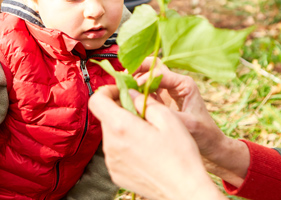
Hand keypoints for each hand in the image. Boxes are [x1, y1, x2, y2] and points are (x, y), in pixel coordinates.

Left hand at [89, 86, 224, 199]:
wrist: (184, 190)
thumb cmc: (180, 154)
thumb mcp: (168, 118)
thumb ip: (144, 101)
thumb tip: (131, 94)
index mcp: (121, 127)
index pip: (96, 101)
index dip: (107, 91)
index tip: (122, 92)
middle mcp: (111, 145)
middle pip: (106, 118)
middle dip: (121, 110)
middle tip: (143, 113)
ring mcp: (111, 162)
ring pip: (111, 135)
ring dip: (124, 129)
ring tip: (148, 134)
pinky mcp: (116, 174)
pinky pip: (116, 152)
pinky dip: (126, 146)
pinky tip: (146, 151)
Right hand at [134, 59, 249, 186]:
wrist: (211, 144)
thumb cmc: (204, 134)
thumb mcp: (187, 124)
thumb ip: (165, 114)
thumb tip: (141, 107)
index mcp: (184, 84)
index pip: (159, 73)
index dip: (144, 79)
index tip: (132, 90)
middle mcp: (176, 83)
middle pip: (153, 65)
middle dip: (137, 68)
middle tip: (122, 77)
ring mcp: (168, 90)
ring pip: (148, 74)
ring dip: (134, 78)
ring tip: (123, 87)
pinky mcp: (162, 99)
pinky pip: (146, 89)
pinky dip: (136, 90)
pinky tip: (128, 97)